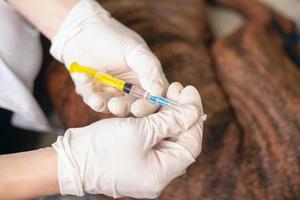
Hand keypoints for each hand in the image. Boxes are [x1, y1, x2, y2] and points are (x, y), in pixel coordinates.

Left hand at [50, 0, 167, 116]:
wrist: (80, 30)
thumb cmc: (112, 37)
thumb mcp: (135, 50)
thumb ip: (150, 70)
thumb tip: (159, 92)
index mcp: (148, 80)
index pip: (154, 99)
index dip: (148, 107)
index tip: (138, 107)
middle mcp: (132, 90)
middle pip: (134, 109)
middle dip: (125, 108)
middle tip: (115, 105)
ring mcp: (113, 94)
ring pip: (112, 109)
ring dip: (104, 103)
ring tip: (95, 95)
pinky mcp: (95, 95)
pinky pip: (93, 101)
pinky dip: (88, 91)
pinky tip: (83, 76)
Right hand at [52, 82, 203, 197]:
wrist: (69, 161)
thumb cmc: (101, 149)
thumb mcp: (139, 131)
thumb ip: (169, 121)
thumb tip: (195, 112)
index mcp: (161, 174)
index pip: (191, 143)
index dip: (193, 116)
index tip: (191, 91)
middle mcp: (157, 172)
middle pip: (179, 139)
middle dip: (180, 112)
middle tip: (177, 87)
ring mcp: (146, 165)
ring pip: (166, 136)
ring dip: (167, 113)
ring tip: (167, 90)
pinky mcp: (136, 156)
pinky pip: (153, 138)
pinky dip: (155, 120)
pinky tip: (154, 102)